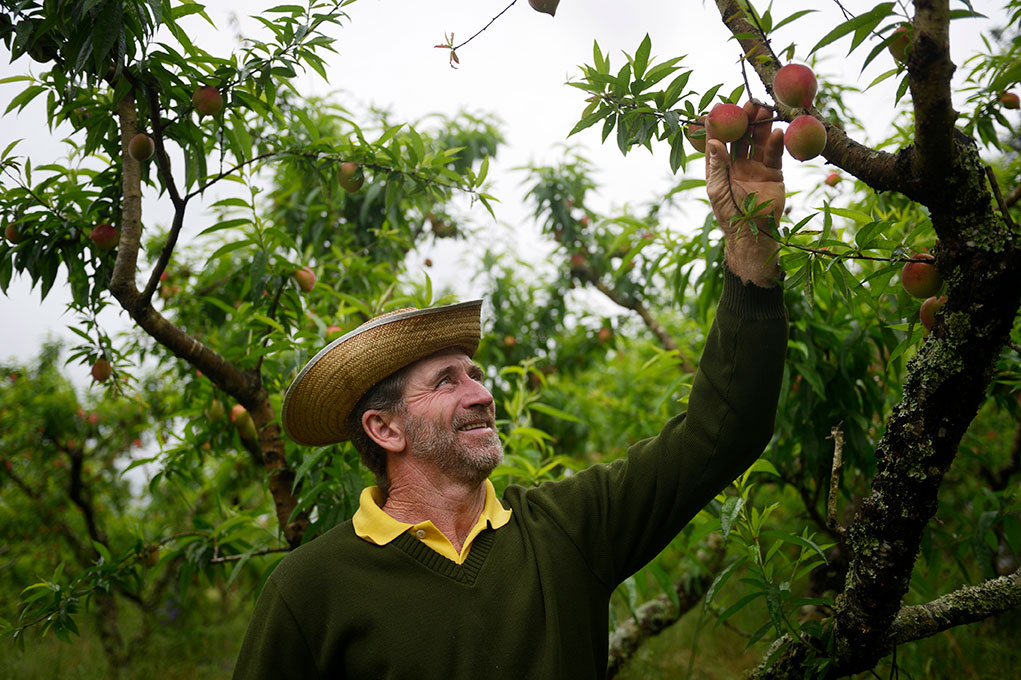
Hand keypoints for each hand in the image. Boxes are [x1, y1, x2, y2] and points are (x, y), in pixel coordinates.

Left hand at [705, 102, 784, 286]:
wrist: (754, 233)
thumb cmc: (730, 214)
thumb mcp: (717, 189)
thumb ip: (717, 165)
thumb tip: (712, 141)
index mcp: (719, 168)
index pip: (718, 142)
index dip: (718, 126)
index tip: (719, 109)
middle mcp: (737, 165)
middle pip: (740, 137)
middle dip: (744, 121)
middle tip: (748, 104)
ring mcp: (755, 168)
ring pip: (758, 142)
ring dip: (761, 126)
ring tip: (765, 110)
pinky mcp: (772, 173)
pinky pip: (774, 155)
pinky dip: (775, 143)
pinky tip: (776, 132)